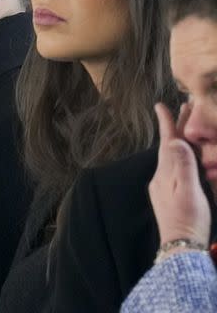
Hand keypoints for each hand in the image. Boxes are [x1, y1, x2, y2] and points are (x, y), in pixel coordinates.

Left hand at [149, 103, 210, 246]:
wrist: (180, 246)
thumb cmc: (188, 219)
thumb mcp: (189, 191)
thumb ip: (184, 166)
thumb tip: (177, 141)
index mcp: (167, 172)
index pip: (168, 141)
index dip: (167, 123)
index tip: (161, 105)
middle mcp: (161, 176)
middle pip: (169, 146)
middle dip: (176, 127)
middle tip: (183, 108)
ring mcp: (163, 186)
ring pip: (171, 156)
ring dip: (178, 140)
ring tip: (184, 129)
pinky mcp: (168, 195)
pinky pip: (173, 168)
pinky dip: (179, 156)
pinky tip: (182, 158)